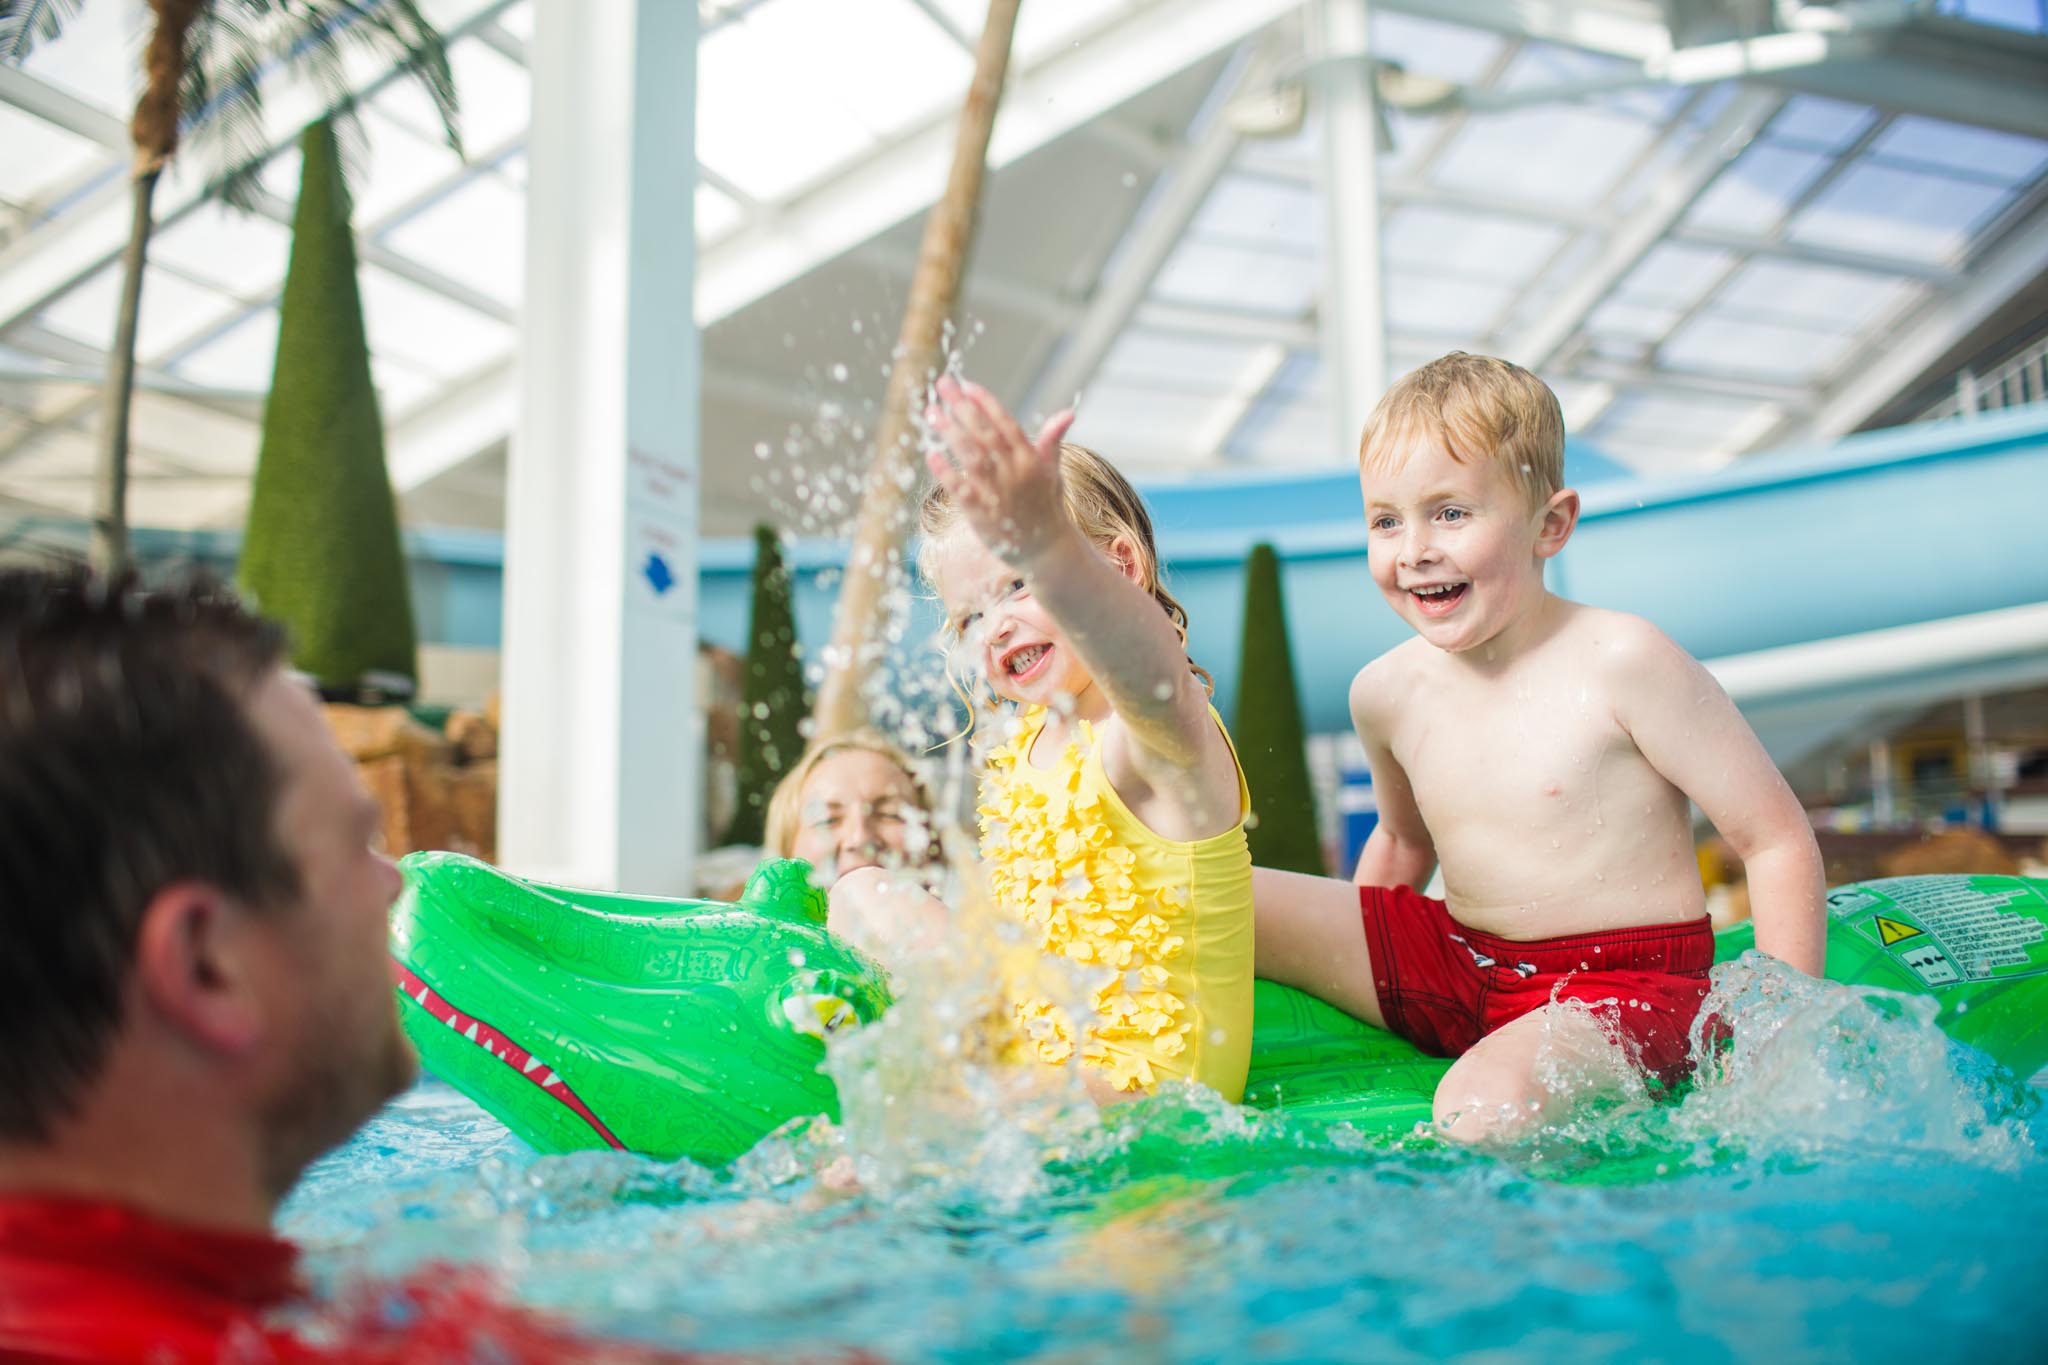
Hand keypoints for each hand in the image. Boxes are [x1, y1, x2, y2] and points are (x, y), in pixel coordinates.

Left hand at [925, 376, 1075, 565]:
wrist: (1046, 549)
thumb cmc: (1046, 506)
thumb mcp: (1053, 471)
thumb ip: (1052, 441)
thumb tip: (1068, 413)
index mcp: (1030, 459)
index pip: (1006, 423)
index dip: (986, 402)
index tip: (967, 384)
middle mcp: (1015, 472)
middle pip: (985, 433)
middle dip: (962, 407)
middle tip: (942, 384)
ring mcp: (998, 493)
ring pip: (971, 456)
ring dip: (951, 432)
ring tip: (932, 412)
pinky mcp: (982, 515)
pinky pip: (961, 490)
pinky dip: (946, 472)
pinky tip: (931, 453)